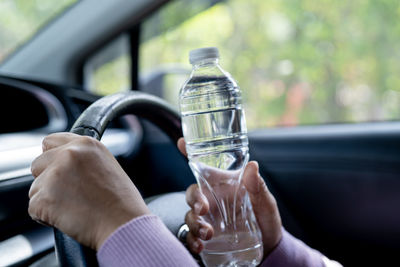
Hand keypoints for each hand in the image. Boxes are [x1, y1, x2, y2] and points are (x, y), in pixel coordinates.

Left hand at [29, 133, 149, 249]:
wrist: (124, 224)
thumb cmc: (122, 202)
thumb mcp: (108, 166)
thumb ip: (83, 159)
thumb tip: (62, 163)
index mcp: (86, 144)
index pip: (50, 141)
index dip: (53, 157)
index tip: (57, 167)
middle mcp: (69, 154)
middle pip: (38, 164)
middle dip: (47, 178)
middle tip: (69, 193)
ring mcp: (54, 175)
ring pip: (35, 188)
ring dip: (48, 199)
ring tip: (74, 207)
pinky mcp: (44, 198)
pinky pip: (34, 208)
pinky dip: (46, 216)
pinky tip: (68, 217)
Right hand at [177, 138, 281, 255]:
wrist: (269, 246)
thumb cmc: (266, 218)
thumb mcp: (265, 202)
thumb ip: (258, 186)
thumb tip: (253, 166)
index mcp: (223, 185)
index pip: (204, 167)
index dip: (190, 153)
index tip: (182, 143)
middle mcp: (212, 200)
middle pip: (193, 193)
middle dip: (193, 199)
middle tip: (203, 209)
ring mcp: (208, 218)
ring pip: (190, 215)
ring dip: (194, 223)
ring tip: (207, 233)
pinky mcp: (206, 236)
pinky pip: (191, 236)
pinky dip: (192, 240)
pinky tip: (200, 244)